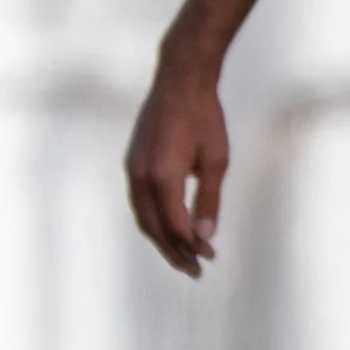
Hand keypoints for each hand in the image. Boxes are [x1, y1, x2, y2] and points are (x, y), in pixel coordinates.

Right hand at [125, 57, 228, 277]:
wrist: (180, 79)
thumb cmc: (204, 117)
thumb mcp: (217, 161)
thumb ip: (209, 201)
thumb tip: (206, 236)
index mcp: (163, 177)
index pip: (175, 226)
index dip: (191, 246)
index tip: (209, 258)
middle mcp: (142, 176)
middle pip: (154, 228)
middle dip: (174, 251)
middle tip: (195, 270)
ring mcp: (133, 169)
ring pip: (143, 217)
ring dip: (162, 240)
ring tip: (183, 255)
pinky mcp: (133, 162)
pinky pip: (140, 202)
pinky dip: (153, 221)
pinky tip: (168, 228)